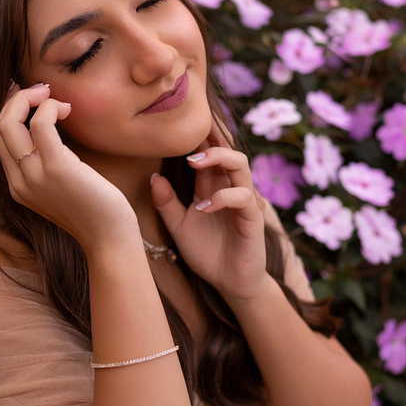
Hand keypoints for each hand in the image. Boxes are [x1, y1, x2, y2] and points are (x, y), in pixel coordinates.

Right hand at [0, 83, 136, 248]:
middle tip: (44, 91)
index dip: (11, 109)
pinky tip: (67, 110)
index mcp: (17, 186)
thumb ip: (47, 162)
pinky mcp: (56, 169)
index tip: (33, 97)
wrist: (110, 239)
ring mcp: (34, 176)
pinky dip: (50, 108)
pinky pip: (41, 125)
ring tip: (54, 97)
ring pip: (10, 122)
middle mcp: (19, 182)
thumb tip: (45, 125)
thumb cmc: (95, 209)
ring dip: (31, 98)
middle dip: (18, 99)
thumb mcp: (61, 185)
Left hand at [149, 125, 269, 305]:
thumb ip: (166, 203)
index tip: (176, 123)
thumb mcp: (179, 226)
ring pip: (240, 165)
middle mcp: (229, 187)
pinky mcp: (252, 218)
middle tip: (186, 135)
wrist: (229, 282)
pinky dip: (222, 198)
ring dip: (217, 158)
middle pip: (227, 149)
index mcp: (211, 186)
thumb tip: (153, 177)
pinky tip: (202, 207)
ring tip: (193, 162)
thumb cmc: (206, 253)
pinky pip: (242, 198)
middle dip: (210, 137)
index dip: (198, 136)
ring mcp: (243, 201)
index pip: (208, 152)